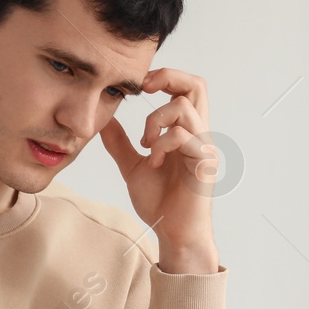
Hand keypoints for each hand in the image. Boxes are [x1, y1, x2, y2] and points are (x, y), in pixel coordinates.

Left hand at [97, 67, 219, 273]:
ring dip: (155, 121)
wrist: (172, 232)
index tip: (140, 85)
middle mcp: (199, 135)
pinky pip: (182, 137)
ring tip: (145, 145)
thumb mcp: (132, 167)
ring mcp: (203, 148)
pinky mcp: (203, 163)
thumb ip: (121, 143)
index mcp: (186, 131)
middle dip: (168, 78)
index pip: (187, 88)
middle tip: (144, 89)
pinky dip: (161, 145)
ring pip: (183, 108)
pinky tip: (153, 162)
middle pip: (198, 84)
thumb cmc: (160, 202)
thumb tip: (104, 120)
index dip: (165, 76)